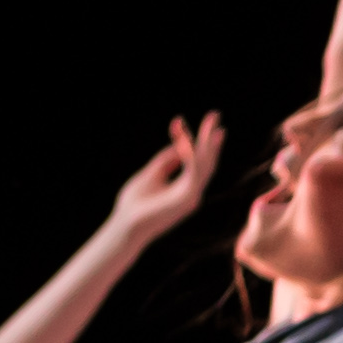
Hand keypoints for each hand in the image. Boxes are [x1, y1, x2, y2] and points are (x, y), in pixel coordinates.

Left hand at [107, 112, 225, 237]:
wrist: (126, 227)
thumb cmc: (135, 205)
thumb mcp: (150, 175)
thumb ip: (165, 161)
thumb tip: (178, 144)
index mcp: (184, 188)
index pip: (195, 160)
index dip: (189, 139)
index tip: (178, 121)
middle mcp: (192, 192)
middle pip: (207, 161)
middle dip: (210, 138)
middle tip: (215, 116)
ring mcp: (192, 195)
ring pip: (205, 165)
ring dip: (208, 143)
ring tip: (212, 125)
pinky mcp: (187, 198)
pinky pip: (193, 171)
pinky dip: (191, 154)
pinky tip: (187, 139)